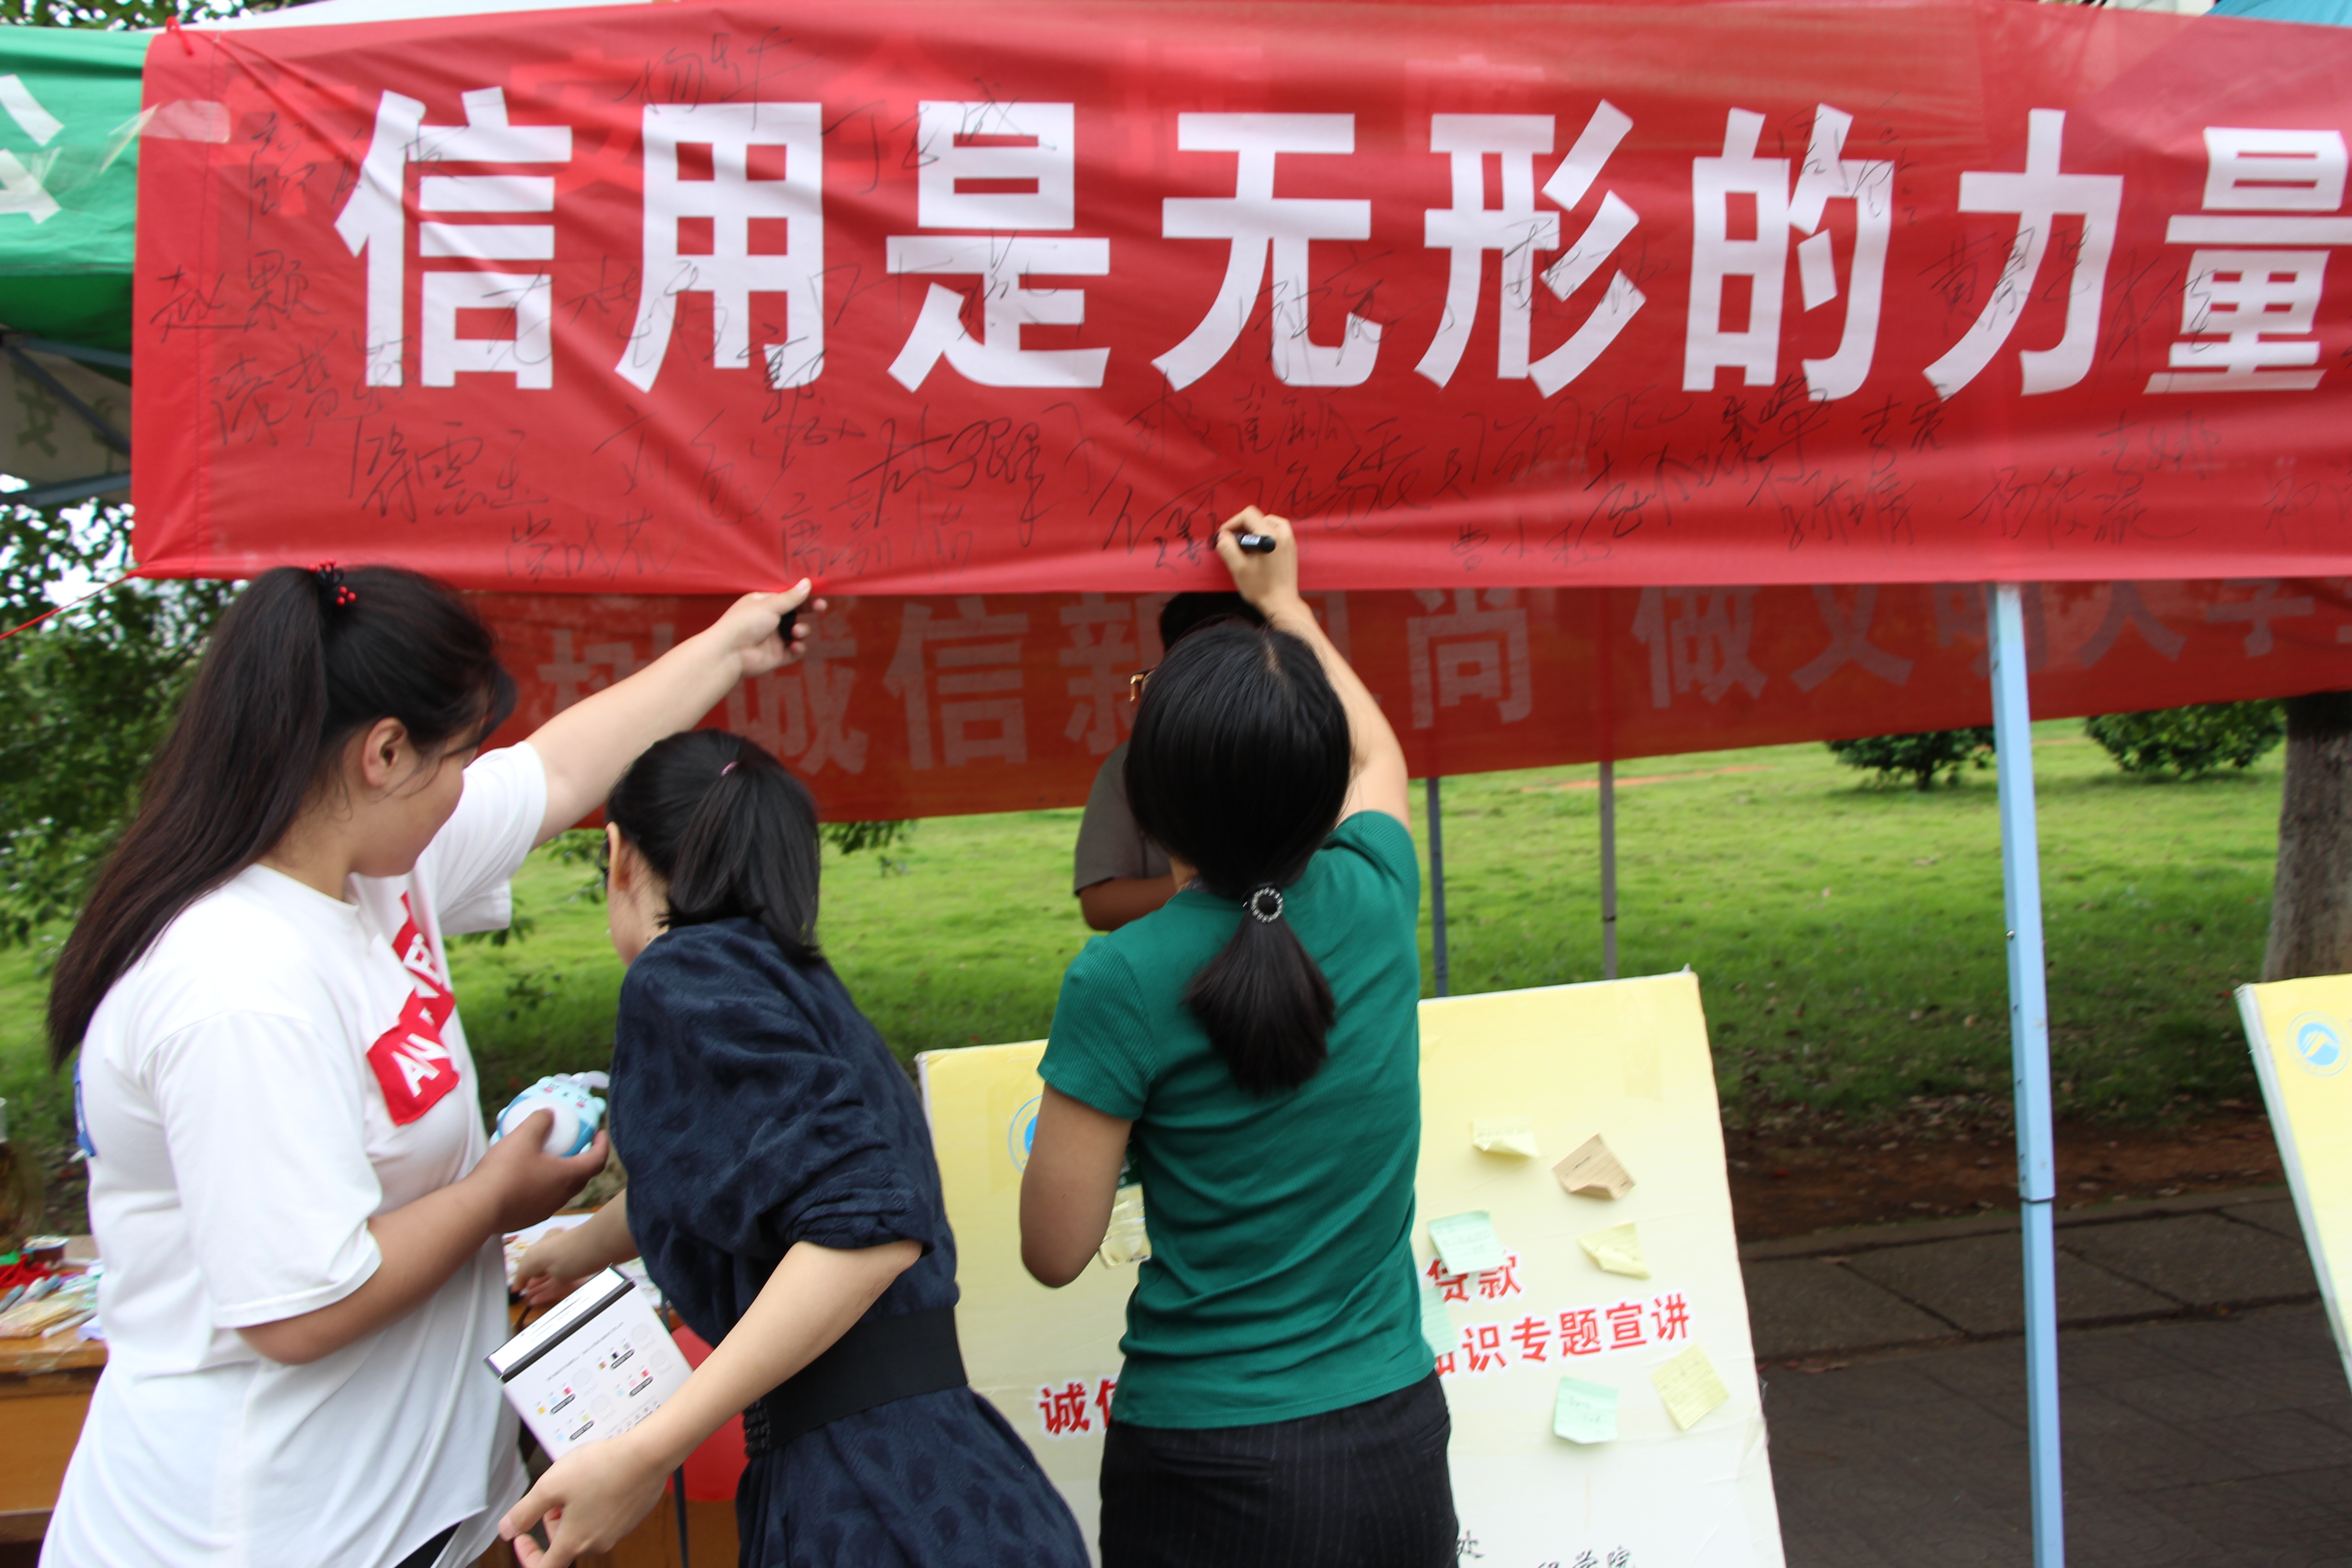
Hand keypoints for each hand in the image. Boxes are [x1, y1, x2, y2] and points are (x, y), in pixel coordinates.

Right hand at [469, 1113, 609, 1235]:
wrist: (478, 1207)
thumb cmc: (504, 1172)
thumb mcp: (524, 1136)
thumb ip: (540, 1120)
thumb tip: (548, 1114)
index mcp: (567, 1177)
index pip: (597, 1160)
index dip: (602, 1145)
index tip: (599, 1134)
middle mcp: (561, 1197)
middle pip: (581, 1176)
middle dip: (582, 1159)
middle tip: (574, 1145)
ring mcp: (544, 1210)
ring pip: (561, 1190)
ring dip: (560, 1174)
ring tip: (547, 1159)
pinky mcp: (528, 1218)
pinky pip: (542, 1200)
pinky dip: (541, 1187)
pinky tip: (525, 1177)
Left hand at [501, 1430, 670, 1567]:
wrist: (647, 1455)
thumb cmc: (602, 1468)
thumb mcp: (551, 1485)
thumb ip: (524, 1511)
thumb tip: (506, 1530)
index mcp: (574, 1542)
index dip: (527, 1555)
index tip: (522, 1536)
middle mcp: (597, 1543)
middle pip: (564, 1543)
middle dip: (553, 1520)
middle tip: (555, 1492)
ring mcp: (616, 1532)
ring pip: (584, 1529)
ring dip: (574, 1510)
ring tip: (578, 1480)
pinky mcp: (630, 1519)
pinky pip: (604, 1519)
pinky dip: (595, 1504)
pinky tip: (599, 1479)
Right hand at [512, 1224, 598, 1308]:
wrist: (589, 1253)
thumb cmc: (557, 1251)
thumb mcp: (530, 1259)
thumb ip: (522, 1272)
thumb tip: (516, 1286)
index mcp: (548, 1242)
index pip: (535, 1256)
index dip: (525, 1270)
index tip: (519, 1282)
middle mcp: (558, 1253)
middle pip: (543, 1270)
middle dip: (532, 1282)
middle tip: (523, 1294)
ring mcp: (568, 1266)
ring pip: (551, 1280)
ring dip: (539, 1291)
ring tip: (527, 1300)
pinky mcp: (577, 1279)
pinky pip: (559, 1288)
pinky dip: (547, 1295)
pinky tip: (536, 1301)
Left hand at [703, 583, 823, 679]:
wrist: (730, 652)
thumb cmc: (745, 623)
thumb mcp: (770, 605)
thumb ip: (792, 597)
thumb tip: (807, 582)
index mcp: (765, 604)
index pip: (789, 597)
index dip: (804, 596)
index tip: (818, 594)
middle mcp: (770, 620)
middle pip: (796, 613)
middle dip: (809, 610)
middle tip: (821, 607)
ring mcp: (774, 638)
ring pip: (798, 632)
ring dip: (802, 630)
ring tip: (795, 632)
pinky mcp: (777, 655)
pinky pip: (795, 651)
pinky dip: (798, 648)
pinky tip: (794, 646)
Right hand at [1214, 508, 1302, 616]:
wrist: (1282, 604)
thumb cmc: (1259, 587)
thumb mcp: (1238, 568)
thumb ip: (1228, 548)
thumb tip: (1222, 535)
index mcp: (1270, 535)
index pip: (1248, 515)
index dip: (1232, 522)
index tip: (1224, 536)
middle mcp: (1283, 533)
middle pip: (1258, 517)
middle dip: (1242, 526)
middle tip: (1233, 542)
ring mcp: (1289, 541)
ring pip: (1269, 522)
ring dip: (1254, 529)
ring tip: (1245, 544)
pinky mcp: (1291, 549)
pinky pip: (1277, 531)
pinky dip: (1265, 534)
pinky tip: (1258, 548)